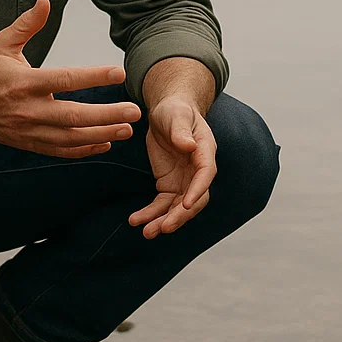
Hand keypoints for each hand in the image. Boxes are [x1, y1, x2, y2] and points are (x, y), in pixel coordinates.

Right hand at [0, 0, 140, 157]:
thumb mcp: (1, 43)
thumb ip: (27, 24)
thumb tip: (46, 1)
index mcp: (22, 83)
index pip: (64, 80)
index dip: (93, 76)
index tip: (119, 73)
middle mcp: (26, 110)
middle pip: (73, 116)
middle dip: (106, 115)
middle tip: (134, 111)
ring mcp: (28, 130)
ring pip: (70, 138)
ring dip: (101, 134)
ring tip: (127, 129)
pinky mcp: (28, 143)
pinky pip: (60, 151)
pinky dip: (84, 150)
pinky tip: (105, 142)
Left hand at [130, 95, 217, 238]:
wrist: (166, 112)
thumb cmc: (175, 110)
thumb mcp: (176, 115)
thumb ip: (181, 130)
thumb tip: (189, 146)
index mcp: (204, 151)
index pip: (205, 174)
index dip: (198, 190)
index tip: (187, 204)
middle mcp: (197, 170)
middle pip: (194, 198)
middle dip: (180, 215)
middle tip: (163, 227)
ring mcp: (184, 180)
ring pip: (177, 207)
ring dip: (163, 220)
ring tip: (146, 232)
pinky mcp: (168, 184)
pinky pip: (161, 204)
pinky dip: (150, 214)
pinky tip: (136, 221)